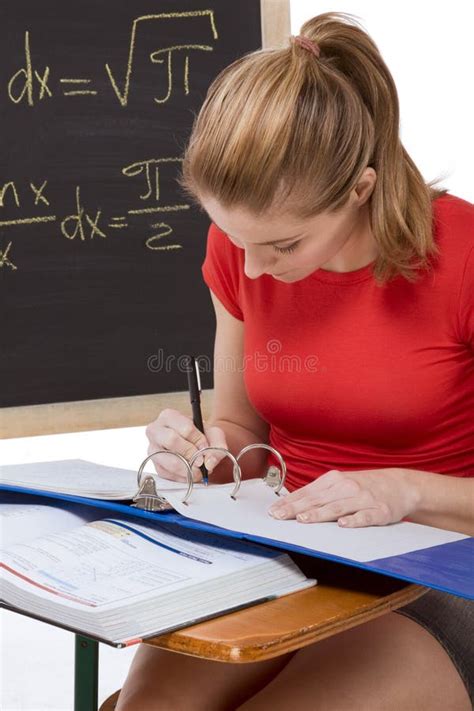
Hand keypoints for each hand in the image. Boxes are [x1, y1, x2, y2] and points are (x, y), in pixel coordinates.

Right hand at [145, 408, 227, 481]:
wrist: (194, 446)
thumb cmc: (200, 436)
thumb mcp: (213, 434)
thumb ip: (218, 445)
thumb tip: (209, 463)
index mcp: (169, 416)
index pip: (184, 427)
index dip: (198, 440)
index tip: (205, 447)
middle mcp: (155, 431)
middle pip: (171, 440)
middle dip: (190, 454)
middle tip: (201, 461)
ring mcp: (152, 449)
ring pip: (168, 461)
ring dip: (187, 469)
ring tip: (198, 470)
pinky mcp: (155, 465)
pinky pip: (167, 474)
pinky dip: (182, 477)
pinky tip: (190, 474)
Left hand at [268, 468, 420, 527]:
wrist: (400, 484)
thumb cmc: (364, 486)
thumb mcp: (341, 484)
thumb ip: (319, 493)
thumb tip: (292, 504)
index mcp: (335, 479)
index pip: (307, 492)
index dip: (289, 502)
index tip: (273, 511)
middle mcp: (347, 487)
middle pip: (318, 499)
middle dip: (297, 509)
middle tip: (280, 517)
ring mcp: (364, 498)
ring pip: (338, 507)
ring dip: (320, 514)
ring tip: (304, 520)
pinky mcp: (380, 511)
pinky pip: (365, 516)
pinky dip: (354, 520)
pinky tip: (343, 525)